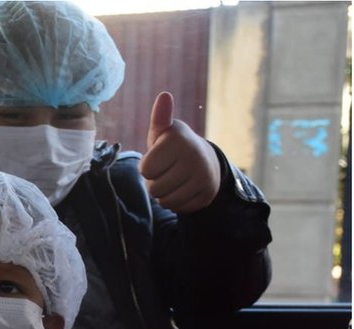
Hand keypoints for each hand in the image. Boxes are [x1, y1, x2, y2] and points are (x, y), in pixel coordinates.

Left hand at [140, 91, 220, 213]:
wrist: (205, 160)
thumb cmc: (173, 146)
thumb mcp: (164, 132)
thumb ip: (160, 117)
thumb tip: (164, 96)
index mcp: (179, 141)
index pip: (146, 170)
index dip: (147, 167)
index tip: (158, 159)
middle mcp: (195, 158)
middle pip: (154, 188)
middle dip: (154, 183)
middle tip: (165, 171)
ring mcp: (204, 177)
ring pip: (166, 201)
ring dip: (163, 194)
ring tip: (173, 180)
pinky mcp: (207, 194)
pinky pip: (179, 208)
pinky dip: (176, 202)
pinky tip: (183, 188)